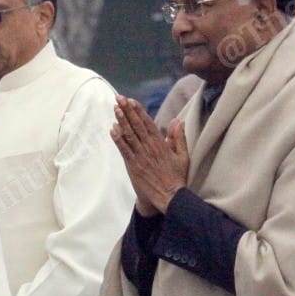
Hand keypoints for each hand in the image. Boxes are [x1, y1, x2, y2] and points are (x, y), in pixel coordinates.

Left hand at [110, 96, 188, 214]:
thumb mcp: (183, 156)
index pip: (148, 123)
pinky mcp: (133, 166)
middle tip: (119, 98)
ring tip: (115, 108)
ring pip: (129, 135)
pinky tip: (112, 129)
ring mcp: (140, 156)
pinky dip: (118, 139)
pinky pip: (124, 150)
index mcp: (161, 144)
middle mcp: (149, 147)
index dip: (138, 111)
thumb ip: (178, 138)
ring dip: (121, 121)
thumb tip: (177, 121)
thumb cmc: (177, 177)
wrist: (169, 197)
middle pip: (137, 125)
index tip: (131, 100)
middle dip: (127, 111)